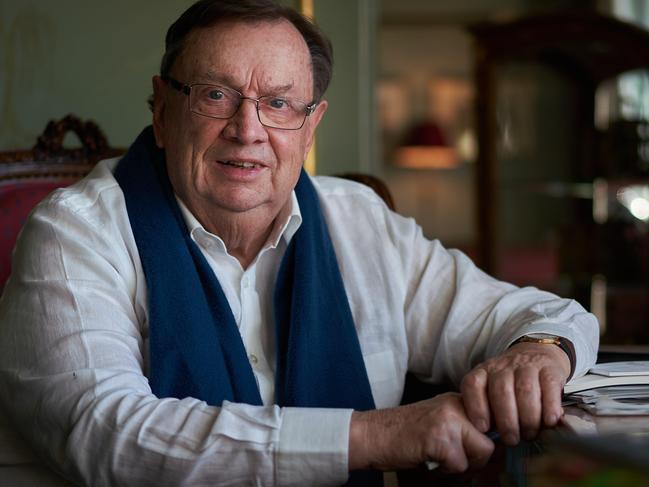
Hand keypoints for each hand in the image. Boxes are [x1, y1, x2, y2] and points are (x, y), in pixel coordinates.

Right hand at [348, 393, 493, 472]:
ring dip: (460, 466)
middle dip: (475, 460)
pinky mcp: (440, 437)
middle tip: (451, 462)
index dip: (487, 445)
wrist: (373, 434)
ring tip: (437, 460)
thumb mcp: (440, 423)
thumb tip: (495, 451)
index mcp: (458, 399)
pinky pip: (459, 465)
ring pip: (479, 454)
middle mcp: (456, 404)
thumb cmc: (404, 434)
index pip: (493, 422)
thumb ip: (465, 430)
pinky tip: (427, 460)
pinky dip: (444, 471)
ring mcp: (448, 419)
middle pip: (489, 443)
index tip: (475, 456)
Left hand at [460, 342, 570, 445]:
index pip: (472, 384)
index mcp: (483, 371)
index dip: (476, 407)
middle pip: (501, 391)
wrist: (535, 354)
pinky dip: (550, 407)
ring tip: (529, 435)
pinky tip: (549, 422)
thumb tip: (488, 438)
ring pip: (526, 390)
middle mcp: (502, 366)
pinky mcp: (550, 369)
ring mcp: (527, 365)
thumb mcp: (491, 390)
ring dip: (528, 418)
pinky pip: (549, 387)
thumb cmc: (509, 383)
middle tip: (511, 439)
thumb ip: (487, 409)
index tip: (483, 428)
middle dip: (507, 420)